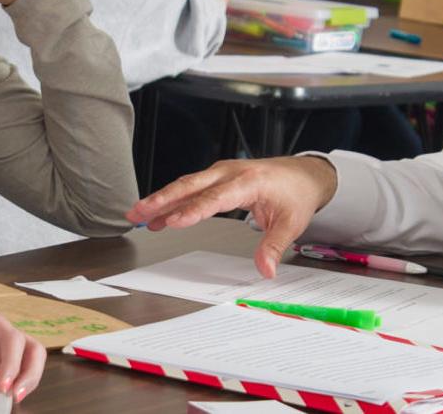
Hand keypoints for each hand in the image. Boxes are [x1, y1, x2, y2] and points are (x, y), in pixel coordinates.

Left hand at [0, 290, 44, 405]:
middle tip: (14, 397)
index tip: (3, 388)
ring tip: (8, 401)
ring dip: (19, 381)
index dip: (13, 363)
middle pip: (26, 347)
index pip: (10, 337)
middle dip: (28, 372)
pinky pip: (0, 377)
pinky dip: (4, 389)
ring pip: (19, 362)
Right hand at [125, 156, 338, 278]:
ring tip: (137, 215)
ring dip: (161, 200)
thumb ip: (273, 246)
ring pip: (185, 186)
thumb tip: (265, 270)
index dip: (192, 210)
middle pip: (190, 186)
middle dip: (161, 199)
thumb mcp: (291, 224)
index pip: (215, 198)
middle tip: (138, 212)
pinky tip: (158, 215)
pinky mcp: (217, 178)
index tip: (174, 222)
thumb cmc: (296, 194)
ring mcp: (221, 173)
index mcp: (248, 182)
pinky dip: (172, 200)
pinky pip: (191, 188)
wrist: (305, 174)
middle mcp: (230, 173)